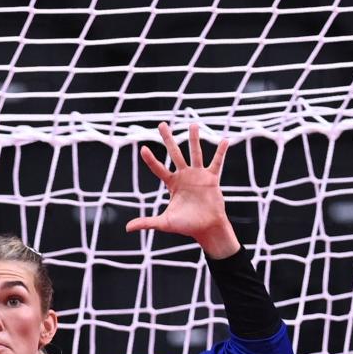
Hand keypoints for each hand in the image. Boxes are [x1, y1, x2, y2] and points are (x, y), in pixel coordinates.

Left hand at [126, 122, 238, 257]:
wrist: (206, 228)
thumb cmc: (186, 225)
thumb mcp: (165, 223)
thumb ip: (147, 222)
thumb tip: (127, 228)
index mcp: (172, 184)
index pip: (158, 168)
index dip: (151, 159)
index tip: (143, 148)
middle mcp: (184, 176)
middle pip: (174, 153)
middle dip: (168, 139)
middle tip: (161, 124)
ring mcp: (198, 175)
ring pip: (195, 153)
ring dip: (194, 139)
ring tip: (192, 124)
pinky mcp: (212, 178)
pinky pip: (217, 162)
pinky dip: (221, 152)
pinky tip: (225, 140)